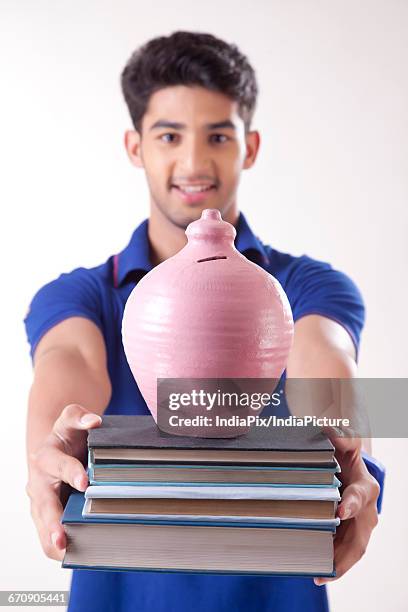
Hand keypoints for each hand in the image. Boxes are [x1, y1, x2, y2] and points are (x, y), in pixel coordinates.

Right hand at [25, 404, 101, 560]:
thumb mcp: (72, 417)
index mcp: (46, 456)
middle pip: (44, 503)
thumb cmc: (69, 433)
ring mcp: (41, 502)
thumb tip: (93, 421)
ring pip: (42, 524)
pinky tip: (72, 555)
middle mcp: (39, 481)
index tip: (84, 482)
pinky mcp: (46, 515)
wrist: (59, 445)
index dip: (71, 472)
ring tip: (66, 555)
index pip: (58, 464)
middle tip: (62, 538)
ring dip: (51, 540)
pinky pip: (47, 533)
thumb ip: (80, 416)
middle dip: (52, 521)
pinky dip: (56, 546)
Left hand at [314, 431, 379, 584]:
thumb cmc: (342, 454)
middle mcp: (366, 511)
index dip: (352, 503)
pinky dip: (329, 564)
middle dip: (343, 556)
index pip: (360, 495)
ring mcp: (357, 526)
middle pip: (358, 538)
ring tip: (316, 575)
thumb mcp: (343, 442)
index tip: (340, 510)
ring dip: (335, 565)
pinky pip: (341, 553)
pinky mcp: (347, 534)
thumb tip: (339, 434)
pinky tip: (314, 571)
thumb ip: (343, 437)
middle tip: (324, 568)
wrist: (343, 465)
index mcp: (365, 486)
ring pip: (350, 552)